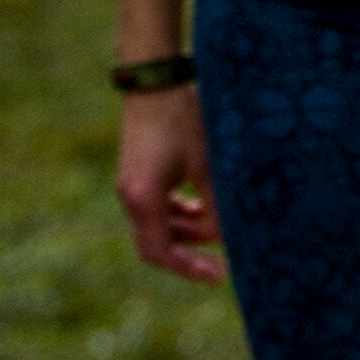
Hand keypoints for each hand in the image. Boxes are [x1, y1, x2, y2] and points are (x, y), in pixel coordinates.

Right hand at [115, 88, 225, 284]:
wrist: (156, 83)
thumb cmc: (184, 121)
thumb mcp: (207, 163)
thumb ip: (217, 203)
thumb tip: (229, 236)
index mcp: (142, 199)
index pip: (161, 252)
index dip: (188, 268)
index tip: (217, 276)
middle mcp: (130, 196)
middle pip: (158, 241)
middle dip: (191, 248)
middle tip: (224, 249)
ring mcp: (130, 185)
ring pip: (157, 224)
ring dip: (187, 228)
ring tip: (218, 222)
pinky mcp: (137, 173)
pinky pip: (156, 206)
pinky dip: (178, 212)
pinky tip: (201, 204)